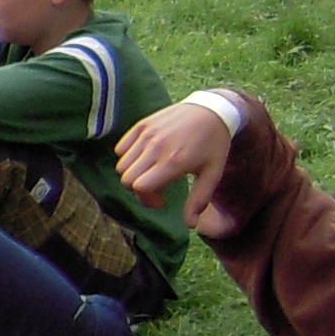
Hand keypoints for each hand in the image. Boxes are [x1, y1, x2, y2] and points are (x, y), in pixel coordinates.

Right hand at [113, 99, 233, 225]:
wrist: (212, 110)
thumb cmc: (214, 145)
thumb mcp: (212, 174)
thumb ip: (199, 200)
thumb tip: (190, 225)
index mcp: (173, 161)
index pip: (139, 187)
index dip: (147, 199)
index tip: (161, 200)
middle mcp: (156, 147)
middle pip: (127, 179)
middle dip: (139, 190)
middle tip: (156, 189)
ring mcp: (146, 134)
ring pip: (121, 165)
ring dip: (133, 174)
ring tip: (151, 173)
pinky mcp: (141, 125)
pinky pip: (120, 149)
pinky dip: (128, 158)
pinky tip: (146, 158)